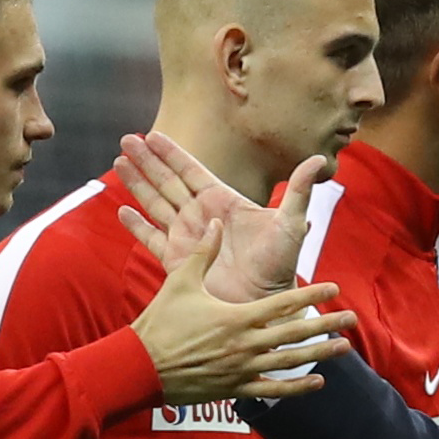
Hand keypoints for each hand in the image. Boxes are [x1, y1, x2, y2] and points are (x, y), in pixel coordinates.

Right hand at [115, 130, 325, 303]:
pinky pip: (152, 240)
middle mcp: (202, 217)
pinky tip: (122, 211)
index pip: (191, 171)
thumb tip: (319, 159)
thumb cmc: (281, 265)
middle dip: (147, 162)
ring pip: (156, 204)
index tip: (152, 135)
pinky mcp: (178, 262)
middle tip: (126, 139)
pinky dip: (137, 227)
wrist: (266, 303)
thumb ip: (298, 191)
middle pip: (168, 182)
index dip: (171, 154)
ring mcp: (188, 238)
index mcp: (223, 202)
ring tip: (119, 162)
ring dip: (137, 184)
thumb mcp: (290, 224)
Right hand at [128, 218, 356, 405]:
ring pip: (290, 362)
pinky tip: (318, 383)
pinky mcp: (235, 387)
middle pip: (295, 333)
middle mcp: (245, 344)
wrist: (140, 367)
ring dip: (319, 355)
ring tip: (343, 349)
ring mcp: (242, 369)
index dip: (311, 295)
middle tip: (352, 319)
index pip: (283, 304)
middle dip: (326, 325)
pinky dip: (297, 387)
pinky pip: (272, 389)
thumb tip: (216, 222)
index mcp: (237, 317)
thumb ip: (202, 252)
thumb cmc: (160, 323)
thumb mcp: (180, 282)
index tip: (333, 288)